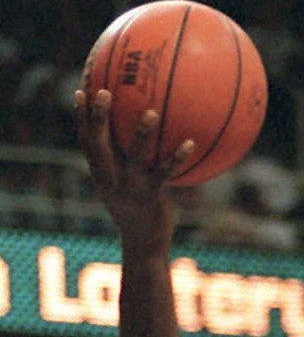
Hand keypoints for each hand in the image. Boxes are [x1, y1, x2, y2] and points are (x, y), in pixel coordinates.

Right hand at [74, 89, 193, 249]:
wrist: (144, 245)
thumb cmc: (137, 212)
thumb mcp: (123, 189)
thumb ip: (123, 165)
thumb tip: (135, 138)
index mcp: (101, 176)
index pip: (85, 142)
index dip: (81, 117)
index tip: (80, 90)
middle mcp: (111, 180)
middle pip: (99, 145)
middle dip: (99, 117)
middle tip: (104, 91)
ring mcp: (130, 189)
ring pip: (133, 157)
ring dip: (142, 134)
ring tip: (151, 112)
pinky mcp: (150, 198)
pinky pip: (164, 173)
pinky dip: (177, 158)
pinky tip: (190, 142)